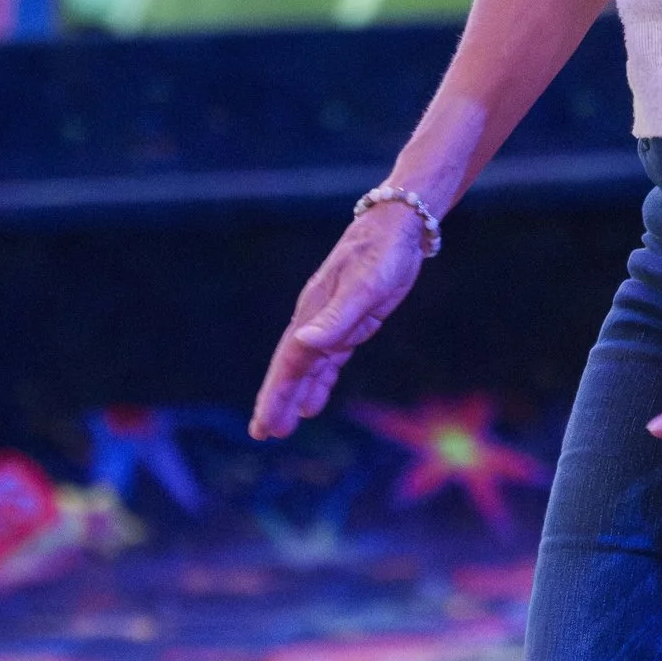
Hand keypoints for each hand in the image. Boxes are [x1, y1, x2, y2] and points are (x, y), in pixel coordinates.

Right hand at [252, 200, 429, 438]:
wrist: (397, 227)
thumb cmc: (382, 254)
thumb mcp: (365, 286)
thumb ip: (336, 317)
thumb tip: (303, 342)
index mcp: (314, 313)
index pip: (290, 362)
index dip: (276, 394)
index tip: (263, 424)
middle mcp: (316, 320)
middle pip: (291, 368)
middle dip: (277, 400)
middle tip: (263, 433)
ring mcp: (331, 322)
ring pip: (307, 367)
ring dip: (294, 396)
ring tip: (280, 427)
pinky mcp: (351, 323)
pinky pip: (328, 360)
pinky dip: (318, 383)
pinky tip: (312, 404)